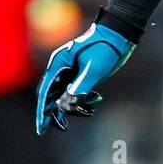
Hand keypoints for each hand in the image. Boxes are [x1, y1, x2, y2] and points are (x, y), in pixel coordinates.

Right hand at [35, 19, 135, 134]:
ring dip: (76, 106)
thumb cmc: (106, 47)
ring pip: (66, 96)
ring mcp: (71, 71)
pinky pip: (78, 92)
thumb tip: (65, 107)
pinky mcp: (81, 74)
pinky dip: (85, 99)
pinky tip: (97, 100)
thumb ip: (79, 88)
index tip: (42, 129)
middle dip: (58, 113)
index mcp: (59, 63)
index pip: (46, 92)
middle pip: (53, 96)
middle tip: (64, 128)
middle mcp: (62, 68)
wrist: (120, 34)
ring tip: (91, 111)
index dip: (42, 112)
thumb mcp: (93, 70)